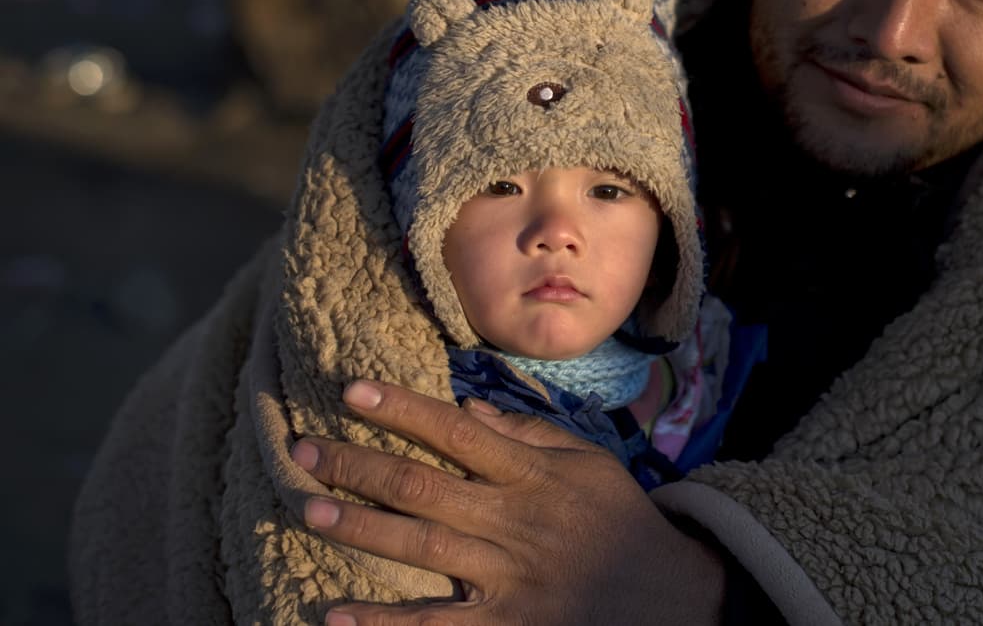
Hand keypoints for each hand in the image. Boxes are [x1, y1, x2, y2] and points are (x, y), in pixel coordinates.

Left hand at [290, 380, 726, 625]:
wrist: (670, 599)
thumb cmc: (621, 521)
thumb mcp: (590, 462)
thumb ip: (530, 434)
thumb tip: (470, 411)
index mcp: (532, 474)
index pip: (456, 431)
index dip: (402, 409)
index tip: (351, 390)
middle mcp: (512, 520)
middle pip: (423, 486)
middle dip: (358, 465)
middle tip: (301, 450)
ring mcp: (506, 577)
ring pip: (420, 546)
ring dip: (359, 527)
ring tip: (306, 509)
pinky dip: (383, 623)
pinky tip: (336, 615)